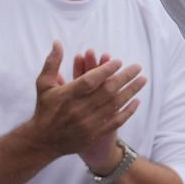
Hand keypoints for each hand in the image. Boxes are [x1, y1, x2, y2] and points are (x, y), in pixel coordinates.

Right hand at [22, 43, 145, 160]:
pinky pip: (115, 122)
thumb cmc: (44, 108)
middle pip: (107, 91)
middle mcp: (78, 109)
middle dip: (125, 77)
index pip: (90, 80)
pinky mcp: (93, 135)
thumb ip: (52, 63)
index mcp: (67, 95)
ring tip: (142, 80)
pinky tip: (136, 102)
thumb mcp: (43, 84)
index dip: (105, 70)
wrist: (42, 141)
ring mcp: (87, 123)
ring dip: (130, 91)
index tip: (118, 61)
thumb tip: (57, 42)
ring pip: (114, 105)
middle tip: (138, 67)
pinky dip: (127, 112)